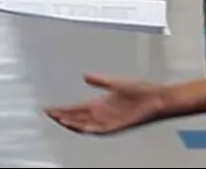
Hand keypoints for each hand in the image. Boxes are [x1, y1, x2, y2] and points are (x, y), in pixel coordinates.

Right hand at [43, 73, 169, 134]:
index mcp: (101, 104)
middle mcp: (102, 114)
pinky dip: (88, 129)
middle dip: (62, 116)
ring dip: (72, 123)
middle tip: (49, 114)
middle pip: (77, 118)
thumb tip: (85, 76)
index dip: (63, 109)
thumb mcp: (116, 82)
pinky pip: (99, 130)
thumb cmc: (142, 91)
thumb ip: (100, 80)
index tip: (50, 108)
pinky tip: (79, 126)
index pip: (76, 108)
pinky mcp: (117, 125)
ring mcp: (109, 121)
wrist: (157, 99)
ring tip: (59, 119)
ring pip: (85, 125)